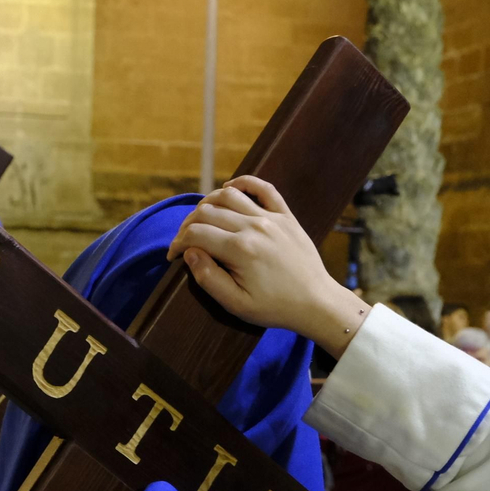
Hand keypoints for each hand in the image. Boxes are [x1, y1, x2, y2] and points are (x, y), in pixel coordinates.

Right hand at [167, 176, 369, 355]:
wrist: (316, 303)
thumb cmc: (275, 308)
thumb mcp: (236, 304)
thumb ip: (208, 277)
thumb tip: (190, 252)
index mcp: (240, 250)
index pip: (196, 234)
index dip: (178, 243)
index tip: (173, 255)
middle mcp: (254, 227)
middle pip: (207, 212)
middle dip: (188, 225)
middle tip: (184, 241)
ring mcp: (272, 218)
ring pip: (229, 195)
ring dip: (208, 202)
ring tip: (201, 218)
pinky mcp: (286, 216)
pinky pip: (264, 188)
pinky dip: (244, 183)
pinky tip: (230, 188)